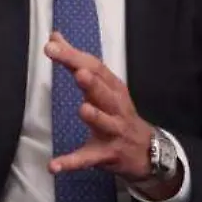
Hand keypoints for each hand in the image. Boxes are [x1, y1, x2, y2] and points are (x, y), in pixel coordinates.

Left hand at [44, 31, 155, 182]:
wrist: (148, 152)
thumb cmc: (118, 113)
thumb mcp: (102, 86)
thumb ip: (76, 61)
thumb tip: (54, 36)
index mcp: (112, 87)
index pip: (94, 67)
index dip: (74, 57)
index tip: (52, 45)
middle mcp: (115, 107)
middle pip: (103, 92)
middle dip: (91, 82)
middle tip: (78, 73)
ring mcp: (114, 131)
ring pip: (105, 123)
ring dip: (95, 117)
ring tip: (83, 109)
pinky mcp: (107, 154)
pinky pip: (87, 159)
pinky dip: (71, 163)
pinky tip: (54, 166)